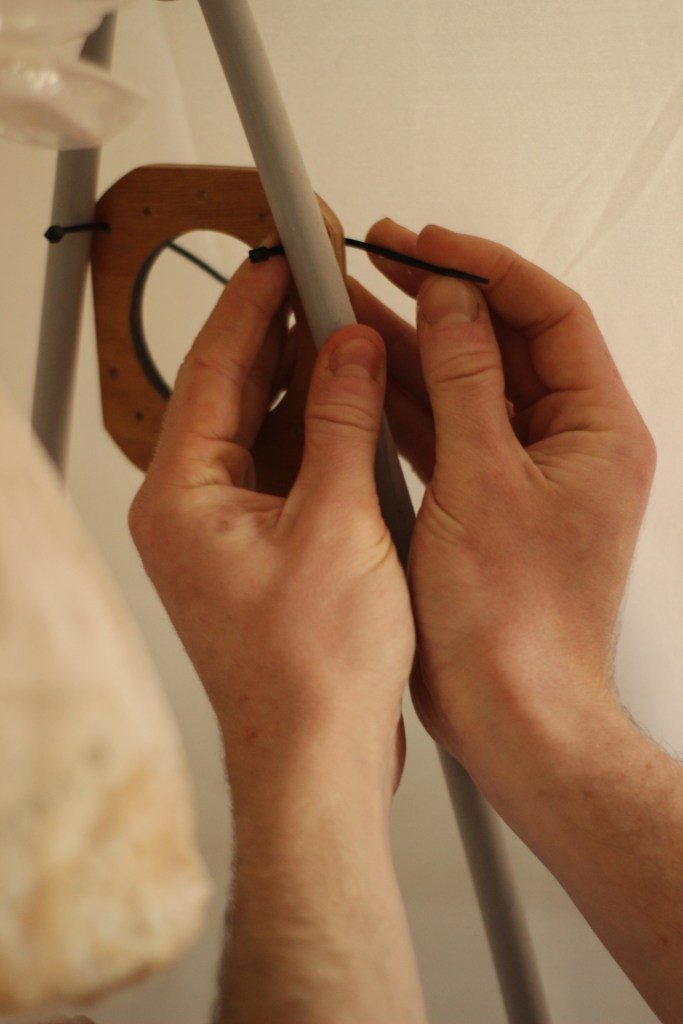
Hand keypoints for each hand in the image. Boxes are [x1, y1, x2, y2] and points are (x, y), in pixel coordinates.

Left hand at [130, 253, 425, 1023]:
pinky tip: (352, 408)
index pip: (211, 370)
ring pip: (261, 432)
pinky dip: (316, 436)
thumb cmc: (309, 672)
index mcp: (183, 497)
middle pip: (232, 395)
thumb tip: (349, 351)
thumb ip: (344, 425)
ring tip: (345, 333)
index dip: (252, 306)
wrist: (316, 760)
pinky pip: (282, 472)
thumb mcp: (340, 524)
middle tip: (322, 284)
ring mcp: (224, 534)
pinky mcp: (260, 553)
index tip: (284, 257)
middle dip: (278, 339)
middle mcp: (191, 511)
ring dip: (304, 386)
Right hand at [351, 220, 655, 784]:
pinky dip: (406, 404)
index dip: (485, 269)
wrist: (511, 713)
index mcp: (596, 431)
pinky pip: (445, 433)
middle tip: (381, 261)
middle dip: (440, 300)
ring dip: (412, 348)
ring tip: (352, 308)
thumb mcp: (483, 481)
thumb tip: (455, 301)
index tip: (427, 243)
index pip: (548, 314)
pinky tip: (363, 377)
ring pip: (464, 386)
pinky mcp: (484, 503)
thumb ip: (466, 380)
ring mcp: (523, 475)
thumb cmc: (516, 625)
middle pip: (502, 344)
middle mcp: (567, 447)